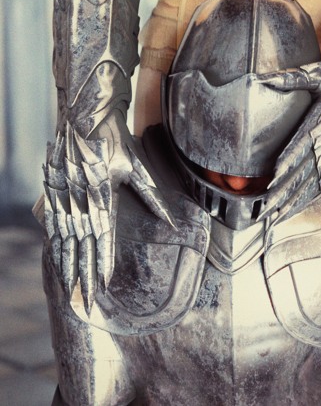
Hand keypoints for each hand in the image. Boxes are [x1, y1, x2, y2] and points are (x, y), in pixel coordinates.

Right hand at [43, 111, 174, 315]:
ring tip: (69, 290)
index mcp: (103, 192)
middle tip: (86, 302)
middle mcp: (81, 197)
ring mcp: (65, 194)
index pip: (104, 234)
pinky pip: (52, 223)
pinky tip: (57, 259)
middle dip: (84, 274)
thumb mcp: (136, 166)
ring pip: (64, 238)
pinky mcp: (54, 189)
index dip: (104, 260)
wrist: (85, 115)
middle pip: (83, 243)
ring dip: (67, 265)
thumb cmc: (116, 140)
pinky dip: (55, 244)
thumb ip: (152, 197)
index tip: (104, 284)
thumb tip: (171, 222)